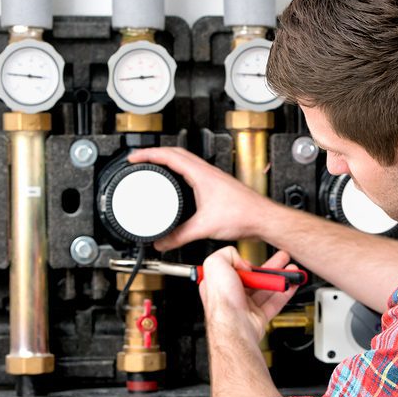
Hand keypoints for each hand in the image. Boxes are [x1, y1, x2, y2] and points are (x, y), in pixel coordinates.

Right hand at [127, 147, 274, 250]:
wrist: (264, 219)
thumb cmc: (244, 215)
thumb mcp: (204, 227)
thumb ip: (179, 236)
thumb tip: (162, 242)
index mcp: (201, 174)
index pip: (169, 155)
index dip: (148, 154)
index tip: (133, 157)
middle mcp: (208, 172)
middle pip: (176, 154)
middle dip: (155, 154)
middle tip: (139, 160)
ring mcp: (213, 178)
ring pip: (186, 162)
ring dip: (168, 162)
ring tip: (154, 168)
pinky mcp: (218, 187)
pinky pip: (194, 173)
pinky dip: (180, 174)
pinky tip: (179, 186)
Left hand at [200, 247, 298, 344]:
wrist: (234, 326)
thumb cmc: (222, 301)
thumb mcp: (215, 264)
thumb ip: (227, 254)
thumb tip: (242, 261)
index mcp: (218, 283)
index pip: (233, 268)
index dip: (245, 262)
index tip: (254, 259)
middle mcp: (231, 295)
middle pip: (254, 278)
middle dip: (270, 267)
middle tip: (282, 258)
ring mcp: (245, 306)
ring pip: (266, 290)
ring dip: (280, 278)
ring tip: (292, 270)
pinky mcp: (258, 317)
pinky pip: (275, 303)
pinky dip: (286, 293)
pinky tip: (292, 284)